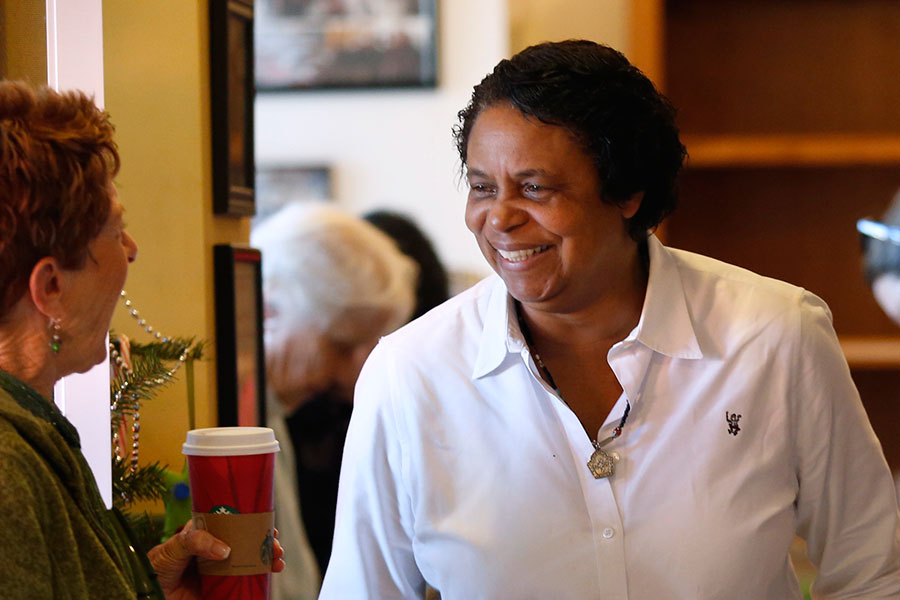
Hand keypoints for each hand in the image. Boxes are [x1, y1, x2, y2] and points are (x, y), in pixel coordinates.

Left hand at [147, 520, 284, 599]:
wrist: (149, 595)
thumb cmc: (157, 567)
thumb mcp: (173, 547)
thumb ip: (195, 541)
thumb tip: (225, 549)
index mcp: (207, 533)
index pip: (235, 521)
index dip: (254, 520)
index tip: (268, 523)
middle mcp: (217, 549)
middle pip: (248, 541)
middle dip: (266, 541)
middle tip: (275, 545)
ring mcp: (221, 569)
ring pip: (251, 560)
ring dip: (268, 559)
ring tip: (277, 562)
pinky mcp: (222, 587)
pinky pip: (244, 583)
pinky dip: (260, 579)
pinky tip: (269, 576)